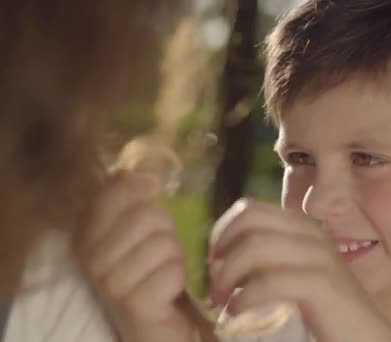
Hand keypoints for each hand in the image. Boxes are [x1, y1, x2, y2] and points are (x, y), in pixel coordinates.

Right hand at [75, 172, 216, 341]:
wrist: (157, 326)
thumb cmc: (149, 274)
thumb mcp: (139, 233)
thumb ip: (133, 202)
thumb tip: (144, 176)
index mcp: (86, 236)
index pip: (112, 193)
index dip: (139, 189)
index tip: (152, 193)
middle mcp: (92, 259)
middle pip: (147, 216)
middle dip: (166, 231)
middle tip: (162, 251)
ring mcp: (111, 283)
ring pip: (164, 243)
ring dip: (175, 256)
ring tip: (165, 272)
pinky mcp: (135, 304)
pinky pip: (172, 269)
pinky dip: (180, 276)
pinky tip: (171, 290)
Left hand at [209, 199, 390, 341]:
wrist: (365, 337)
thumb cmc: (326, 310)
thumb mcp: (293, 274)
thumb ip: (268, 259)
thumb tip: (222, 259)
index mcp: (303, 227)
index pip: (250, 209)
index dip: (223, 233)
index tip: (214, 262)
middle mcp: (312, 233)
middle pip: (250, 222)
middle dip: (222, 251)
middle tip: (214, 282)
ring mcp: (320, 256)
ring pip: (256, 247)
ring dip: (228, 275)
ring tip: (222, 300)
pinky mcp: (323, 283)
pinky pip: (270, 281)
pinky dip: (245, 297)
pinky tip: (236, 311)